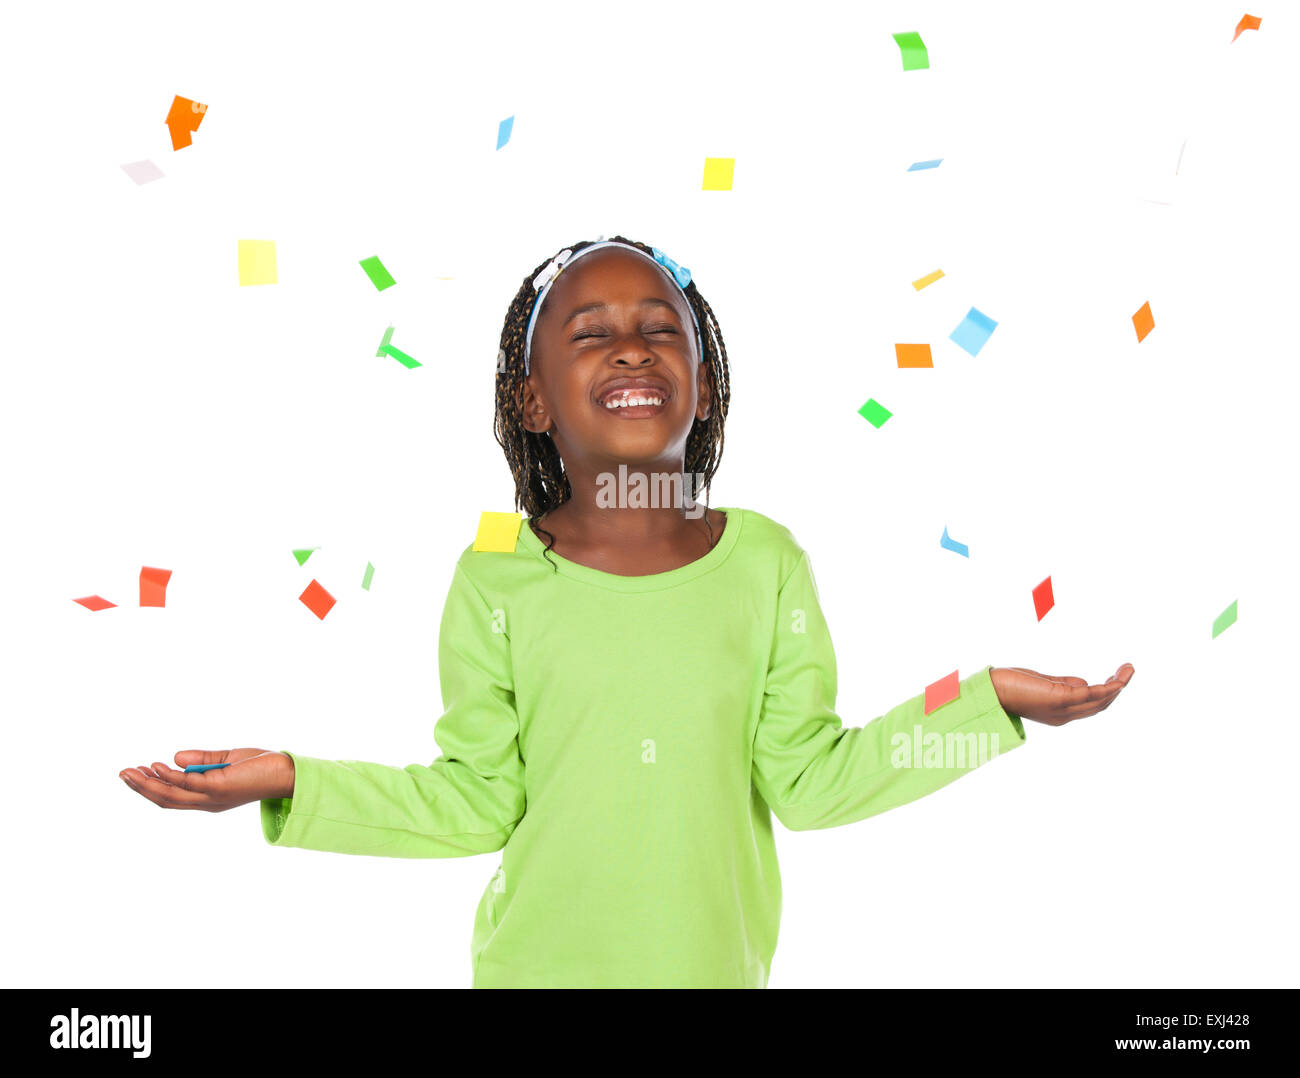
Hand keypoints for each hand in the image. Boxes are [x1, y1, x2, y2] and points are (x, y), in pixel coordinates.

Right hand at [119, 748, 293, 810]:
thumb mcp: (226, 761)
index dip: (151, 787)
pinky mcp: (221, 787)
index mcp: (207, 798)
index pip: (172, 797)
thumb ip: (202, 761)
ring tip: (131, 771)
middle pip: (166, 799)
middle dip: (142, 788)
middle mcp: (207, 802)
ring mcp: (213, 797)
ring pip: (172, 795)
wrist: (288, 772)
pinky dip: (172, 776)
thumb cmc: (261, 767)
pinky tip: (159, 766)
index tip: (136, 772)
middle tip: (122, 773)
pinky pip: (191, 784)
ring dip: (149, 784)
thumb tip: (174, 758)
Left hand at [989, 664, 1134, 725]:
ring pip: (1100, 700)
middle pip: (1100, 705)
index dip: (1107, 693)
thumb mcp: (1043, 685)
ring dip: (1118, 685)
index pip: (1090, 707)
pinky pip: (1091, 694)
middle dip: (1117, 688)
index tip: (1117, 678)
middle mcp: (1064, 715)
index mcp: (1060, 714)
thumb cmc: (1010, 685)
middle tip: (1129, 670)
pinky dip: (1108, 687)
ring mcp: (1063, 708)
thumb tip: (1085, 683)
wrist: (990, 690)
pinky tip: (1117, 678)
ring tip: (1129, 669)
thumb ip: (1064, 685)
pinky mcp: (1060, 697)